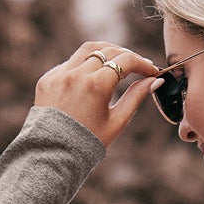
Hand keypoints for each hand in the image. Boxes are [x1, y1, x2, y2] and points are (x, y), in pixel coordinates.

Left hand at [34, 41, 164, 148]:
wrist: (53, 154)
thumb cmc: (89, 142)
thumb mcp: (117, 122)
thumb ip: (136, 97)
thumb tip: (155, 80)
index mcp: (95, 86)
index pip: (125, 61)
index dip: (142, 63)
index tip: (152, 70)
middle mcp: (76, 75)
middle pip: (108, 50)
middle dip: (127, 56)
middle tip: (138, 67)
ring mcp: (59, 74)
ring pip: (88, 49)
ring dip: (106, 51)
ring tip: (118, 62)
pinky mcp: (48, 78)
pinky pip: (71, 63)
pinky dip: (86, 65)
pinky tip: (94, 77)